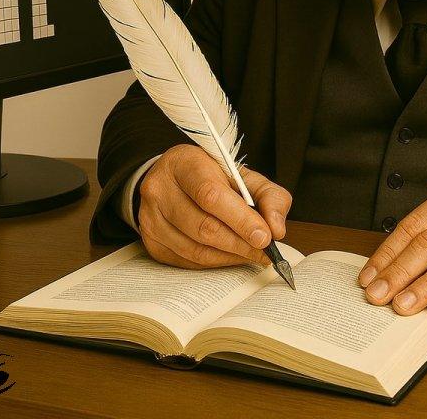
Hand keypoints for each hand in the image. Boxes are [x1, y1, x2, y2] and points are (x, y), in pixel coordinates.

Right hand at [137, 143, 291, 269]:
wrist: (174, 179)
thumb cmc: (212, 176)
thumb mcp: (243, 175)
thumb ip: (268, 195)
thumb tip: (276, 229)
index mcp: (184, 163)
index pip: (210, 195)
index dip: (240, 219)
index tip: (265, 236)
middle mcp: (160, 190)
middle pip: (203, 226)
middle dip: (240, 243)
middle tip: (265, 250)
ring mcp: (150, 218)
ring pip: (195, 249)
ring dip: (230, 256)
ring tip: (252, 253)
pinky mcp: (151, 242)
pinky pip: (187, 261)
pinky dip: (215, 263)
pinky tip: (231, 255)